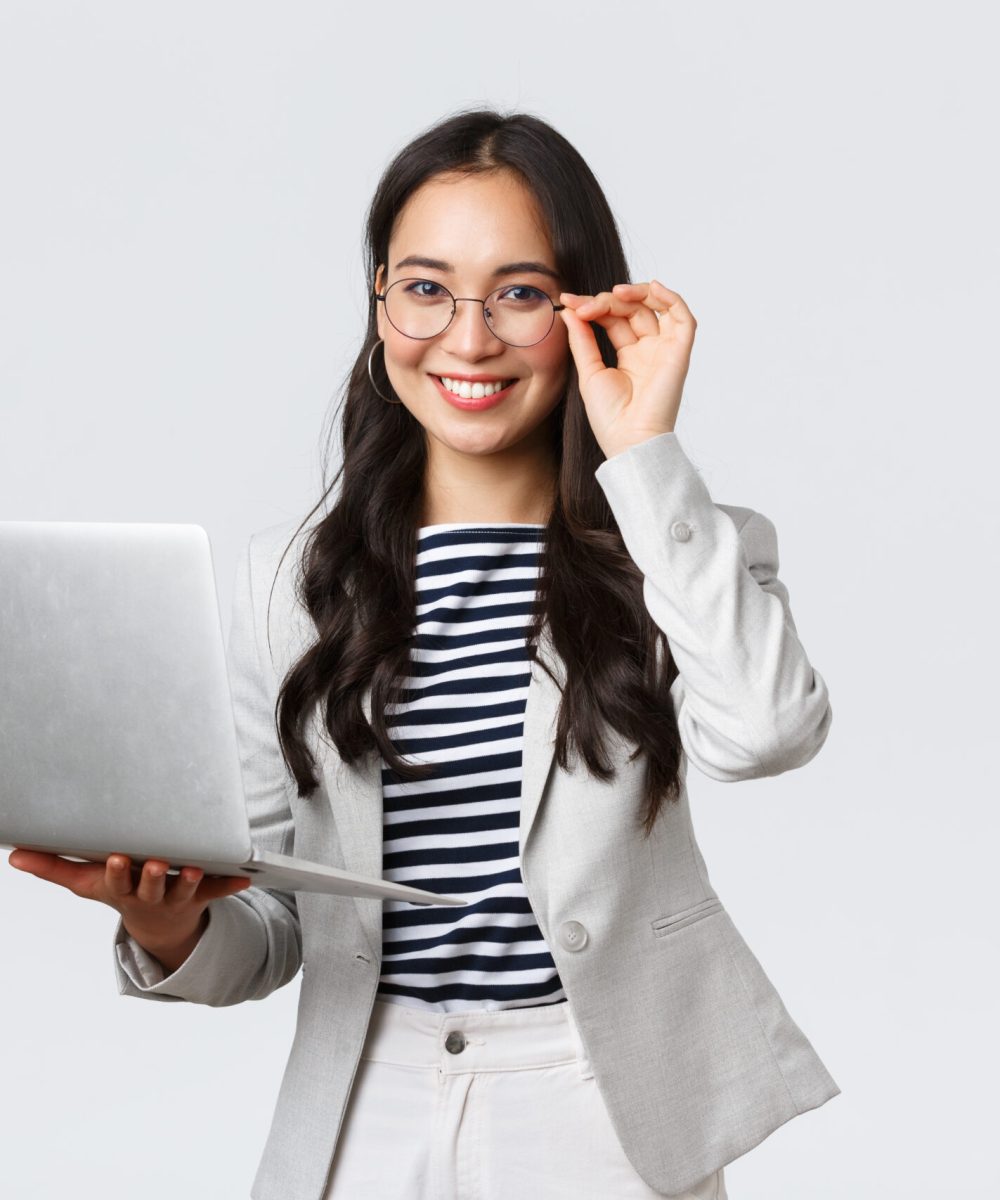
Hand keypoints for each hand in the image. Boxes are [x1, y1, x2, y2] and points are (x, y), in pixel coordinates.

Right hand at [8, 849, 250, 969]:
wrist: (158, 925)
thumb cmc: (119, 890)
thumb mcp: (86, 883)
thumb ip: (52, 867)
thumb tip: (13, 854)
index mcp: (123, 890)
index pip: (118, 883)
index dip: (118, 873)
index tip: (117, 858)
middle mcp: (150, 895)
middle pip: (152, 887)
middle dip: (154, 877)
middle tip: (158, 863)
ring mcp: (178, 896)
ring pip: (185, 889)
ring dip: (190, 879)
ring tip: (193, 867)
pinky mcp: (202, 893)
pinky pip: (219, 890)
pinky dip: (231, 885)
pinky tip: (245, 878)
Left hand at [558, 279, 696, 459]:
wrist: (629, 440)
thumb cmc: (610, 417)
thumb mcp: (589, 372)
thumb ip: (582, 339)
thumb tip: (570, 309)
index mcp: (629, 356)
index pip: (613, 318)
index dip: (593, 306)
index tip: (568, 301)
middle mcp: (649, 350)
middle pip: (632, 310)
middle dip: (607, 301)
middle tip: (582, 306)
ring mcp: (665, 350)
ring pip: (656, 307)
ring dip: (637, 293)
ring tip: (614, 293)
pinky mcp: (679, 353)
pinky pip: (683, 318)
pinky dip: (670, 298)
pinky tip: (652, 287)